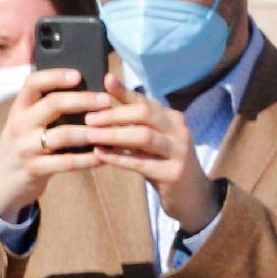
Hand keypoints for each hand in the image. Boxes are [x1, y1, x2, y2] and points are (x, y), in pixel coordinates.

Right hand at [0, 66, 111, 220]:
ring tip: (111, 130)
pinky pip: (67, 162)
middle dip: (84, 100)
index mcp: (20, 108)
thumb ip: (46, 108)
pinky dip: (89, 159)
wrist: (1, 180)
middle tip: (107, 101)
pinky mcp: (34, 168)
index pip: (33, 83)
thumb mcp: (26, 123)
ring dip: (91, 131)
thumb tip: (87, 90)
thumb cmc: (24, 145)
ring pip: (64, 134)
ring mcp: (25, 147)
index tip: (78, 75)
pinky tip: (104, 156)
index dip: (56, 76)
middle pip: (53, 104)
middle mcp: (20, 124)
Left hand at [82, 74, 222, 232]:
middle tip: (88, 118)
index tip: (102, 83)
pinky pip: (143, 163)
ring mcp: (179, 151)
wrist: (190, 194)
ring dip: (114, 134)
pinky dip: (119, 157)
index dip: (122, 92)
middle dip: (114, 114)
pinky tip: (100, 154)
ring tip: (90, 135)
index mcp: (171, 118)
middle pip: (145, 114)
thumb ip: (129, 120)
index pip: (143, 101)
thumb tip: (106, 91)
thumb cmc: (161, 161)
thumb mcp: (148, 139)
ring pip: (144, 136)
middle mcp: (179, 130)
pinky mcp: (174, 173)